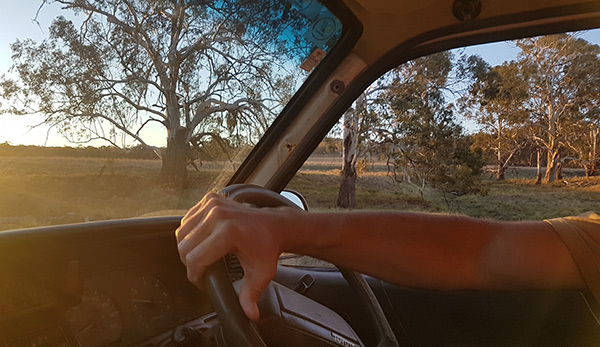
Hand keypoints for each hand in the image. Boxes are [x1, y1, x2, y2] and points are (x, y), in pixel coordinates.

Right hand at [175, 193, 285, 319]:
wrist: (274, 225)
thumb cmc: (267, 248)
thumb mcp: (261, 274)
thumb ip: (251, 295)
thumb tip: (250, 314)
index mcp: (228, 232)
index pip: (195, 259)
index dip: (195, 276)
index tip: (202, 282)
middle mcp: (218, 215)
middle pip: (185, 246)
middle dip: (189, 263)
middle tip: (202, 271)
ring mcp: (213, 203)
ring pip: (182, 232)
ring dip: (187, 247)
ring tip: (200, 257)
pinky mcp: (210, 198)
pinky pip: (188, 219)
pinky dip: (189, 232)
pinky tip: (201, 241)